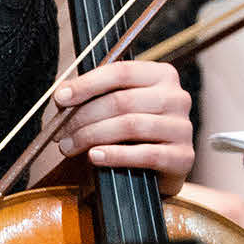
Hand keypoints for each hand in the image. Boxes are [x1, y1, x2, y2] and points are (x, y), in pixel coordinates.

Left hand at [50, 59, 194, 189]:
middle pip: (122, 101)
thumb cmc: (130, 133)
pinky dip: (115, 155)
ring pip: (131, 125)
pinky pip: (146, 154)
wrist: (154, 171)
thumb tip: (62, 95)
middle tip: (60, 131)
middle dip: (84, 116)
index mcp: (161, 75)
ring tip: (69, 146)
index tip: (61, 97)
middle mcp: (177, 97)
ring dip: (92, 136)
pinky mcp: (183, 156)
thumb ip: (92, 96)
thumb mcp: (113, 106)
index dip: (88, 84)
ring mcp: (183, 127)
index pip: (122, 71)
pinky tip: (95, 157)